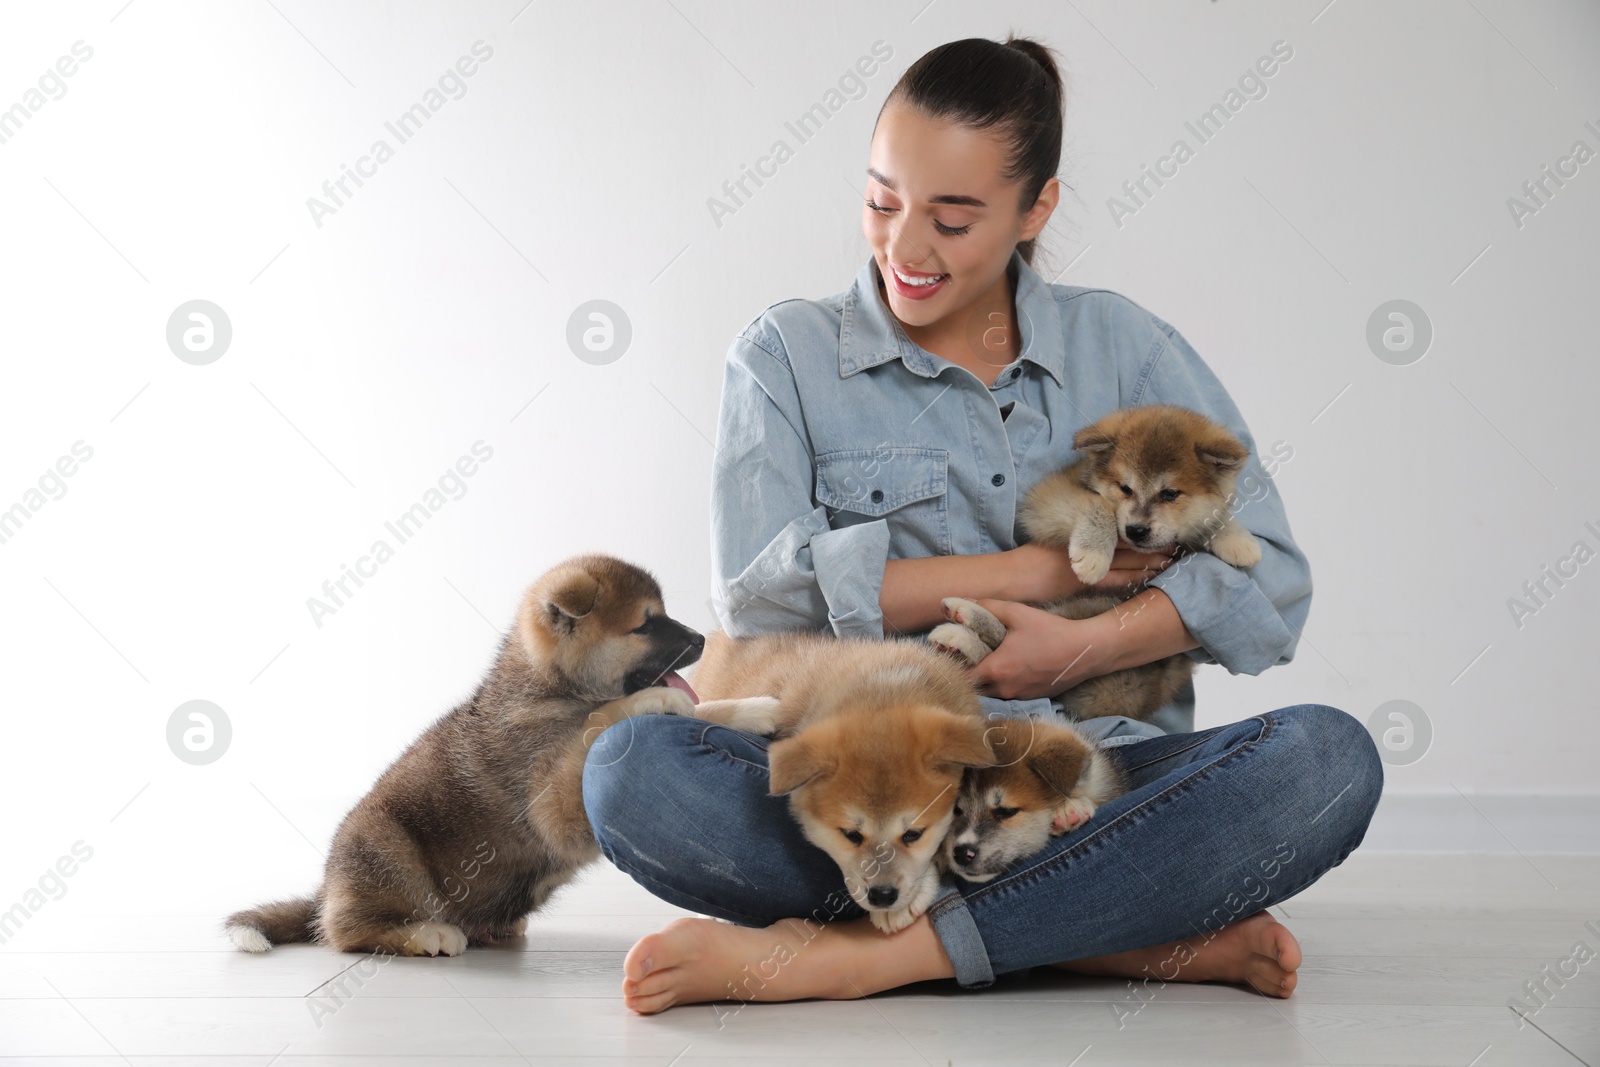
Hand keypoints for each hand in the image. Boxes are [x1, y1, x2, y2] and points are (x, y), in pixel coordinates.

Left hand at [963, 599, 1106, 699]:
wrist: (1086, 651)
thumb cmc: (1051, 630)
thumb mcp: (1017, 613)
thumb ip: (986, 607)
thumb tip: (958, 604)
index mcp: (996, 669)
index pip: (962, 677)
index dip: (956, 666)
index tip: (957, 654)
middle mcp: (1005, 689)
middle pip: (976, 688)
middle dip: (971, 675)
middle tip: (972, 657)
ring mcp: (1020, 696)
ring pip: (993, 693)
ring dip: (989, 681)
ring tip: (991, 661)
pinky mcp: (1034, 698)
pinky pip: (1011, 694)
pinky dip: (1007, 684)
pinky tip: (1014, 668)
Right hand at [1006, 541, 1177, 603]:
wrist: (1011, 576)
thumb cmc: (1027, 563)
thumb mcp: (1053, 545)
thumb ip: (1074, 543)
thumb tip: (1092, 544)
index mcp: (1080, 533)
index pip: (1117, 531)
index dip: (1139, 533)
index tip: (1159, 531)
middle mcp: (1087, 544)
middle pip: (1127, 543)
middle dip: (1152, 544)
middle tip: (1178, 544)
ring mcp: (1088, 562)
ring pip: (1128, 559)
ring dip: (1152, 559)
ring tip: (1174, 559)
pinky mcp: (1086, 580)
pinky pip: (1118, 577)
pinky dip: (1137, 576)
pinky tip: (1153, 576)